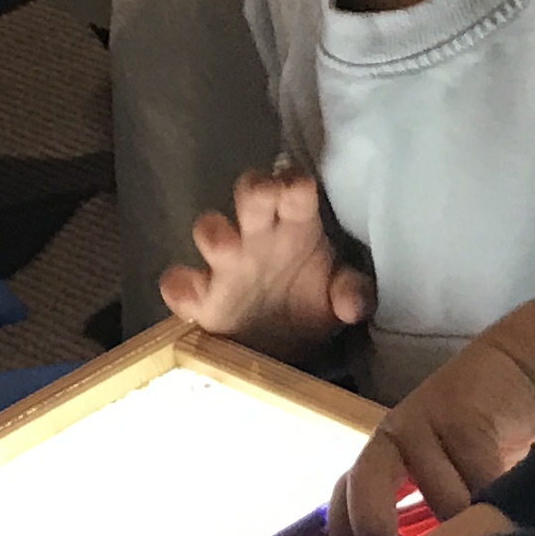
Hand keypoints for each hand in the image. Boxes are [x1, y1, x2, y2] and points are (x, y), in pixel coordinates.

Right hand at [161, 167, 371, 357]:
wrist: (280, 353)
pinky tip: (195, 300)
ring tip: (227, 251)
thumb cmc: (310, 305)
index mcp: (296, 226)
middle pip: (250, 192)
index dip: (293, 183)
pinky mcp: (201, 298)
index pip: (295, 189)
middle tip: (264, 195)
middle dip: (254, 188)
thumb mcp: (338, 298)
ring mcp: (225, 265)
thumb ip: (351, 293)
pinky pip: (179, 284)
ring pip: (209, 229)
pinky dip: (181, 287)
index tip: (297, 189)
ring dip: (214, 234)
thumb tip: (355, 303)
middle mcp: (258, 236)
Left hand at [329, 298, 534, 535]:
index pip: (342, 508)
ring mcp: (423, 427)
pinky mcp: (463, 420)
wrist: (520, 369)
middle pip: (366, 501)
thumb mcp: (442, 476)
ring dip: (469, 529)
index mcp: (377, 458)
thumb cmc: (481, 437)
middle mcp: (389, 442)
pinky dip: (498, 504)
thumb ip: (421, 514)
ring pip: (442, 503)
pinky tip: (512, 515)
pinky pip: (480, 481)